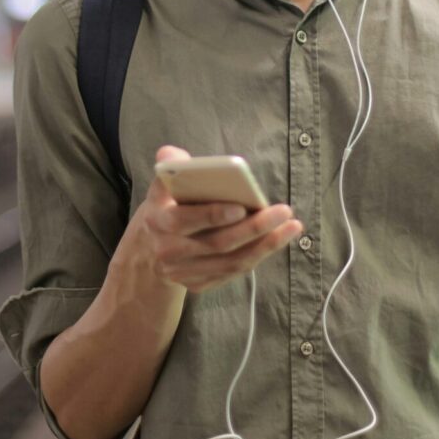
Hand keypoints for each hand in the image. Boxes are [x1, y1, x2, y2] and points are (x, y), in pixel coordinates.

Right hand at [118, 145, 302, 292]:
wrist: (148, 252)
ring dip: (265, 245)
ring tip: (291, 226)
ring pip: (231, 262)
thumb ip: (169, 168)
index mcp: (158, 223)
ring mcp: (185, 272)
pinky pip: (233, 271)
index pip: (184, 221)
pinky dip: (258, 255)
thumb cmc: (164, 209)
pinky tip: (278, 239)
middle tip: (283, 211)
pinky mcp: (199, 284)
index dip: (212, 215)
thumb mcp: (160, 187)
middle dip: (254, 228)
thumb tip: (174, 155)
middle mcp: (171, 252)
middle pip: (217, 243)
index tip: (241, 206)